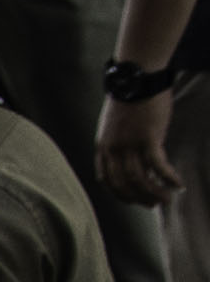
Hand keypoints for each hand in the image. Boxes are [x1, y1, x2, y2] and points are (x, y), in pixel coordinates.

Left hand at [102, 89, 183, 204]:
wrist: (138, 77)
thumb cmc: (131, 97)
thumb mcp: (116, 124)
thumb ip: (120, 142)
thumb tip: (135, 157)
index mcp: (103, 147)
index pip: (107, 180)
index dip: (120, 194)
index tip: (133, 200)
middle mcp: (113, 149)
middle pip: (124, 184)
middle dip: (139, 198)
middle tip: (154, 204)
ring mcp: (130, 145)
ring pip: (140, 179)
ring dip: (155, 192)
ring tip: (167, 199)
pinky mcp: (149, 138)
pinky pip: (158, 166)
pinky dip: (168, 178)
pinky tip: (178, 184)